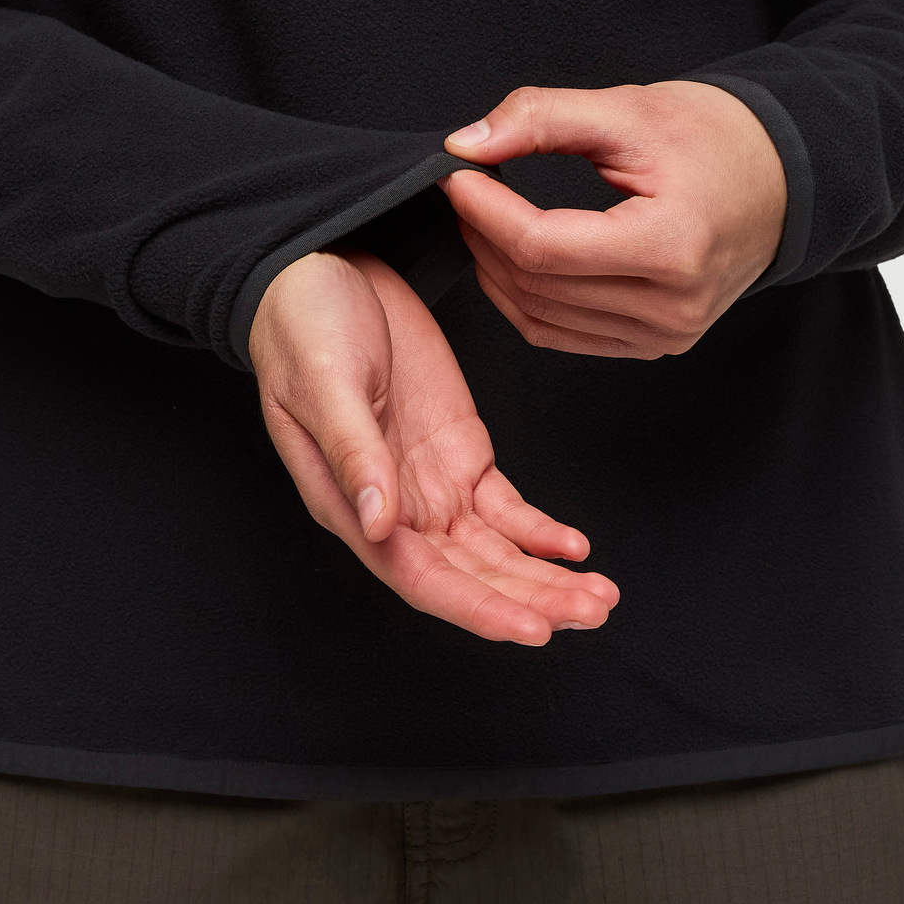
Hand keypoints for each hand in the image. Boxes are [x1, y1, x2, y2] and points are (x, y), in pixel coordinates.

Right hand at [249, 247, 618, 643]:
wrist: (327, 273)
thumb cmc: (303, 327)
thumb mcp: (323, 382)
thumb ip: (352, 452)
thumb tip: (379, 525)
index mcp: (350, 503)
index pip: (421, 578)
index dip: (478, 609)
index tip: (532, 630)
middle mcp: (396, 507)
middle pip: (470, 576)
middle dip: (530, 601)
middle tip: (592, 613)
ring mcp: (431, 482)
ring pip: (495, 551)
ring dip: (545, 577)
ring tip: (600, 596)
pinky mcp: (460, 452)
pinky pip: (506, 508)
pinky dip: (541, 531)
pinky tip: (574, 548)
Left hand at [440, 81, 786, 358]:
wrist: (780, 180)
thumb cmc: (713, 140)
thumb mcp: (628, 110)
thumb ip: (542, 119)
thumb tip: (464, 145)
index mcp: (672, 246)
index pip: (543, 246)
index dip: (485, 211)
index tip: (456, 174)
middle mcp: (671, 307)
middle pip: (537, 283)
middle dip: (482, 234)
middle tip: (464, 188)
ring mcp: (663, 335)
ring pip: (539, 316)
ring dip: (495, 267)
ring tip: (481, 217)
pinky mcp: (653, 345)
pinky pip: (560, 334)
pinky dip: (522, 298)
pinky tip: (509, 257)